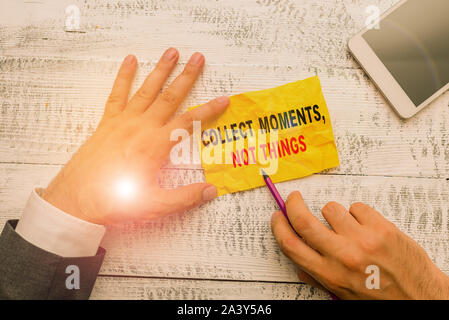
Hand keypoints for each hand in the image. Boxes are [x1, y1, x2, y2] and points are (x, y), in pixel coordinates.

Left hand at [42, 49, 228, 224]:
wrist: (75, 200)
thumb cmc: (114, 202)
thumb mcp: (155, 205)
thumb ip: (185, 197)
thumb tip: (211, 190)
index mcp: (155, 145)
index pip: (189, 122)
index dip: (209, 109)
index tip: (223, 99)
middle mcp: (141, 127)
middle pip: (170, 97)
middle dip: (187, 76)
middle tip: (198, 58)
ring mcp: (123, 122)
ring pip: (147, 90)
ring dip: (161, 70)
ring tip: (172, 52)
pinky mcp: (107, 123)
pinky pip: (117, 94)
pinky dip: (124, 76)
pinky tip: (130, 61)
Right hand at [271, 191, 448, 298]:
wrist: (420, 298)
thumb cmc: (381, 298)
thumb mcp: (342, 294)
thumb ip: (318, 278)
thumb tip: (298, 263)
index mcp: (329, 274)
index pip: (291, 245)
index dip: (279, 226)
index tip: (278, 216)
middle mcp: (342, 256)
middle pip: (304, 220)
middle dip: (294, 204)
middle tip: (294, 199)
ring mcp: (362, 240)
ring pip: (331, 208)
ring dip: (333, 213)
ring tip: (346, 226)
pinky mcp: (381, 228)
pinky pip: (357, 207)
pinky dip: (358, 214)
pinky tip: (366, 227)